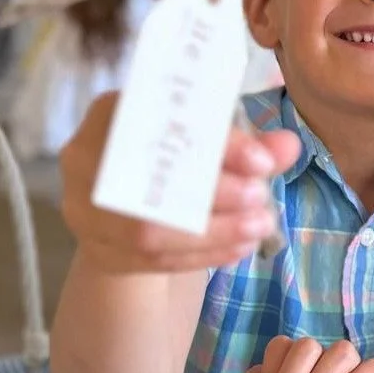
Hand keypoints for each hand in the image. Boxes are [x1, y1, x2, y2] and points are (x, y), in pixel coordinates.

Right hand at [60, 93, 300, 273]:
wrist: (132, 206)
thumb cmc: (177, 161)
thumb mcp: (211, 142)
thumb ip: (249, 144)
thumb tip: (288, 146)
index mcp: (115, 111)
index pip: (163, 121)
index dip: (213, 143)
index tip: (261, 160)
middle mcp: (87, 157)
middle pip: (149, 178)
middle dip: (213, 192)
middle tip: (261, 196)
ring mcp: (85, 208)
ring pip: (147, 229)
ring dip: (212, 231)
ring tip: (258, 226)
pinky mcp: (98, 250)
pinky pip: (151, 260)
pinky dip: (203, 255)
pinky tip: (239, 246)